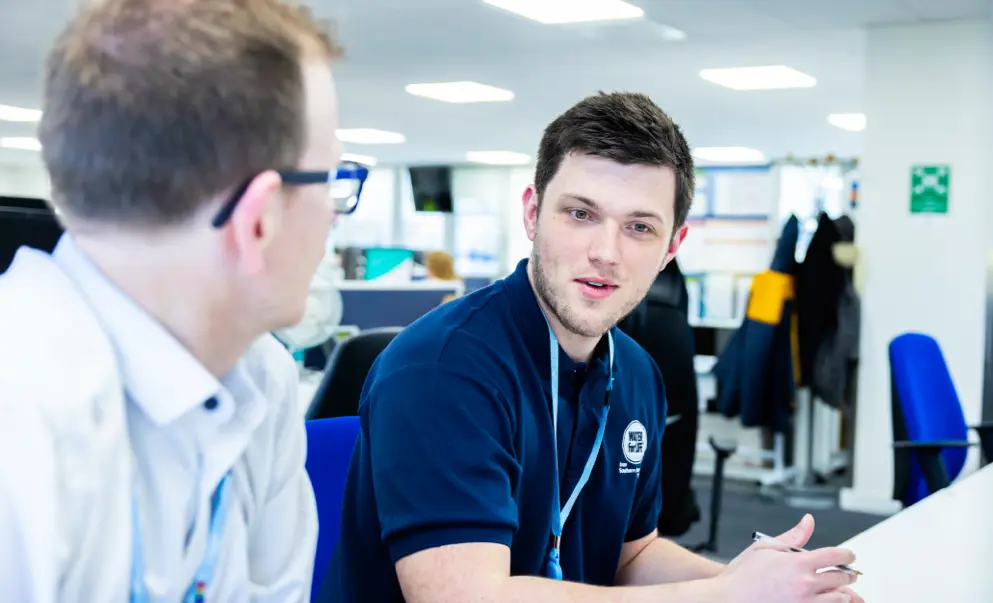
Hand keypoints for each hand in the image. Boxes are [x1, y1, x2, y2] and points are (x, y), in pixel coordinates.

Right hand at [717, 514, 863, 602]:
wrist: (730, 598)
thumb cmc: (743, 574)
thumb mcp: (765, 547)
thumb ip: (792, 536)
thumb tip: (808, 522)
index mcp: (797, 564)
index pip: (834, 556)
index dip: (847, 554)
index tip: (849, 555)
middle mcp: (805, 584)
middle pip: (840, 577)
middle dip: (847, 573)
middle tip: (847, 572)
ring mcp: (804, 602)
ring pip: (837, 598)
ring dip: (841, 592)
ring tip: (838, 588)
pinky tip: (826, 599)